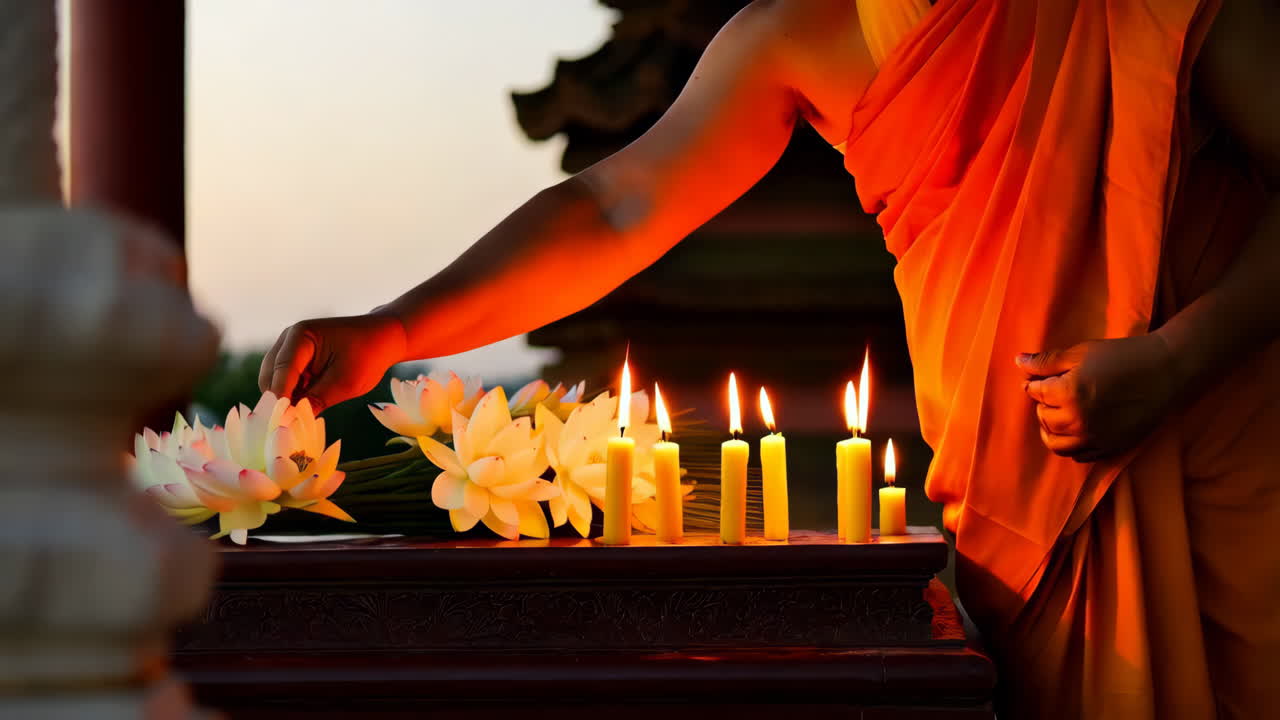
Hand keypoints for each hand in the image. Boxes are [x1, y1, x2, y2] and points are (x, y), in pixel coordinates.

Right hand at [259, 311, 406, 412]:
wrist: (382, 339)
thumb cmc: (367, 356)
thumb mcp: (345, 382)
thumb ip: (317, 400)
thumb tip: (292, 422)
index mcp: (300, 336)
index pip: (282, 371)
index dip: (282, 399)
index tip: (284, 424)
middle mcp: (288, 339)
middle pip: (270, 378)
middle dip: (279, 402)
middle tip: (291, 427)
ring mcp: (289, 349)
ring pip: (274, 383)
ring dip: (286, 400)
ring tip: (300, 421)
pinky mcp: (295, 361)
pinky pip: (285, 384)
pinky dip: (292, 397)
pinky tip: (304, 411)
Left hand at [1015, 335, 1182, 462]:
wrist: (1167, 371)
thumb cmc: (1123, 356)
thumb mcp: (1081, 352)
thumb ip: (1047, 362)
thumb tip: (1018, 362)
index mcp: (1068, 394)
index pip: (1035, 393)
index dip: (1035, 384)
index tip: (1042, 378)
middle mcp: (1078, 421)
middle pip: (1043, 419)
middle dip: (1043, 405)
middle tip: (1054, 393)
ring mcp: (1095, 438)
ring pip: (1056, 444)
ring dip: (1052, 429)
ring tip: (1061, 413)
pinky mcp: (1110, 448)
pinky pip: (1079, 456)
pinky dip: (1072, 444)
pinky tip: (1078, 428)